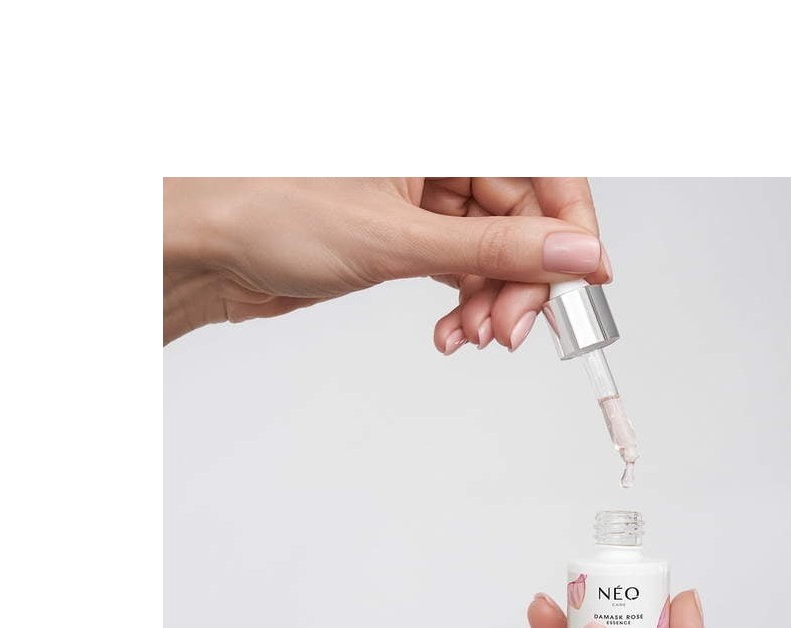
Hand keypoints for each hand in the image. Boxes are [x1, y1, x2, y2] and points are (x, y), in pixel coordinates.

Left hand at [163, 177, 609, 344]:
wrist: (205, 251)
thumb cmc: (266, 209)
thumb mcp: (398, 237)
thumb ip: (495, 252)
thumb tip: (574, 254)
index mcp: (440, 130)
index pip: (539, 166)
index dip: (571, 220)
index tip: (585, 273)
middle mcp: (438, 156)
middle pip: (521, 217)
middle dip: (523, 279)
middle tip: (511, 327)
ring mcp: (425, 197)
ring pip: (495, 250)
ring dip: (495, 300)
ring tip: (475, 334)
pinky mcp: (409, 235)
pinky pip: (464, 269)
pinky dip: (467, 304)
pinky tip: (454, 329)